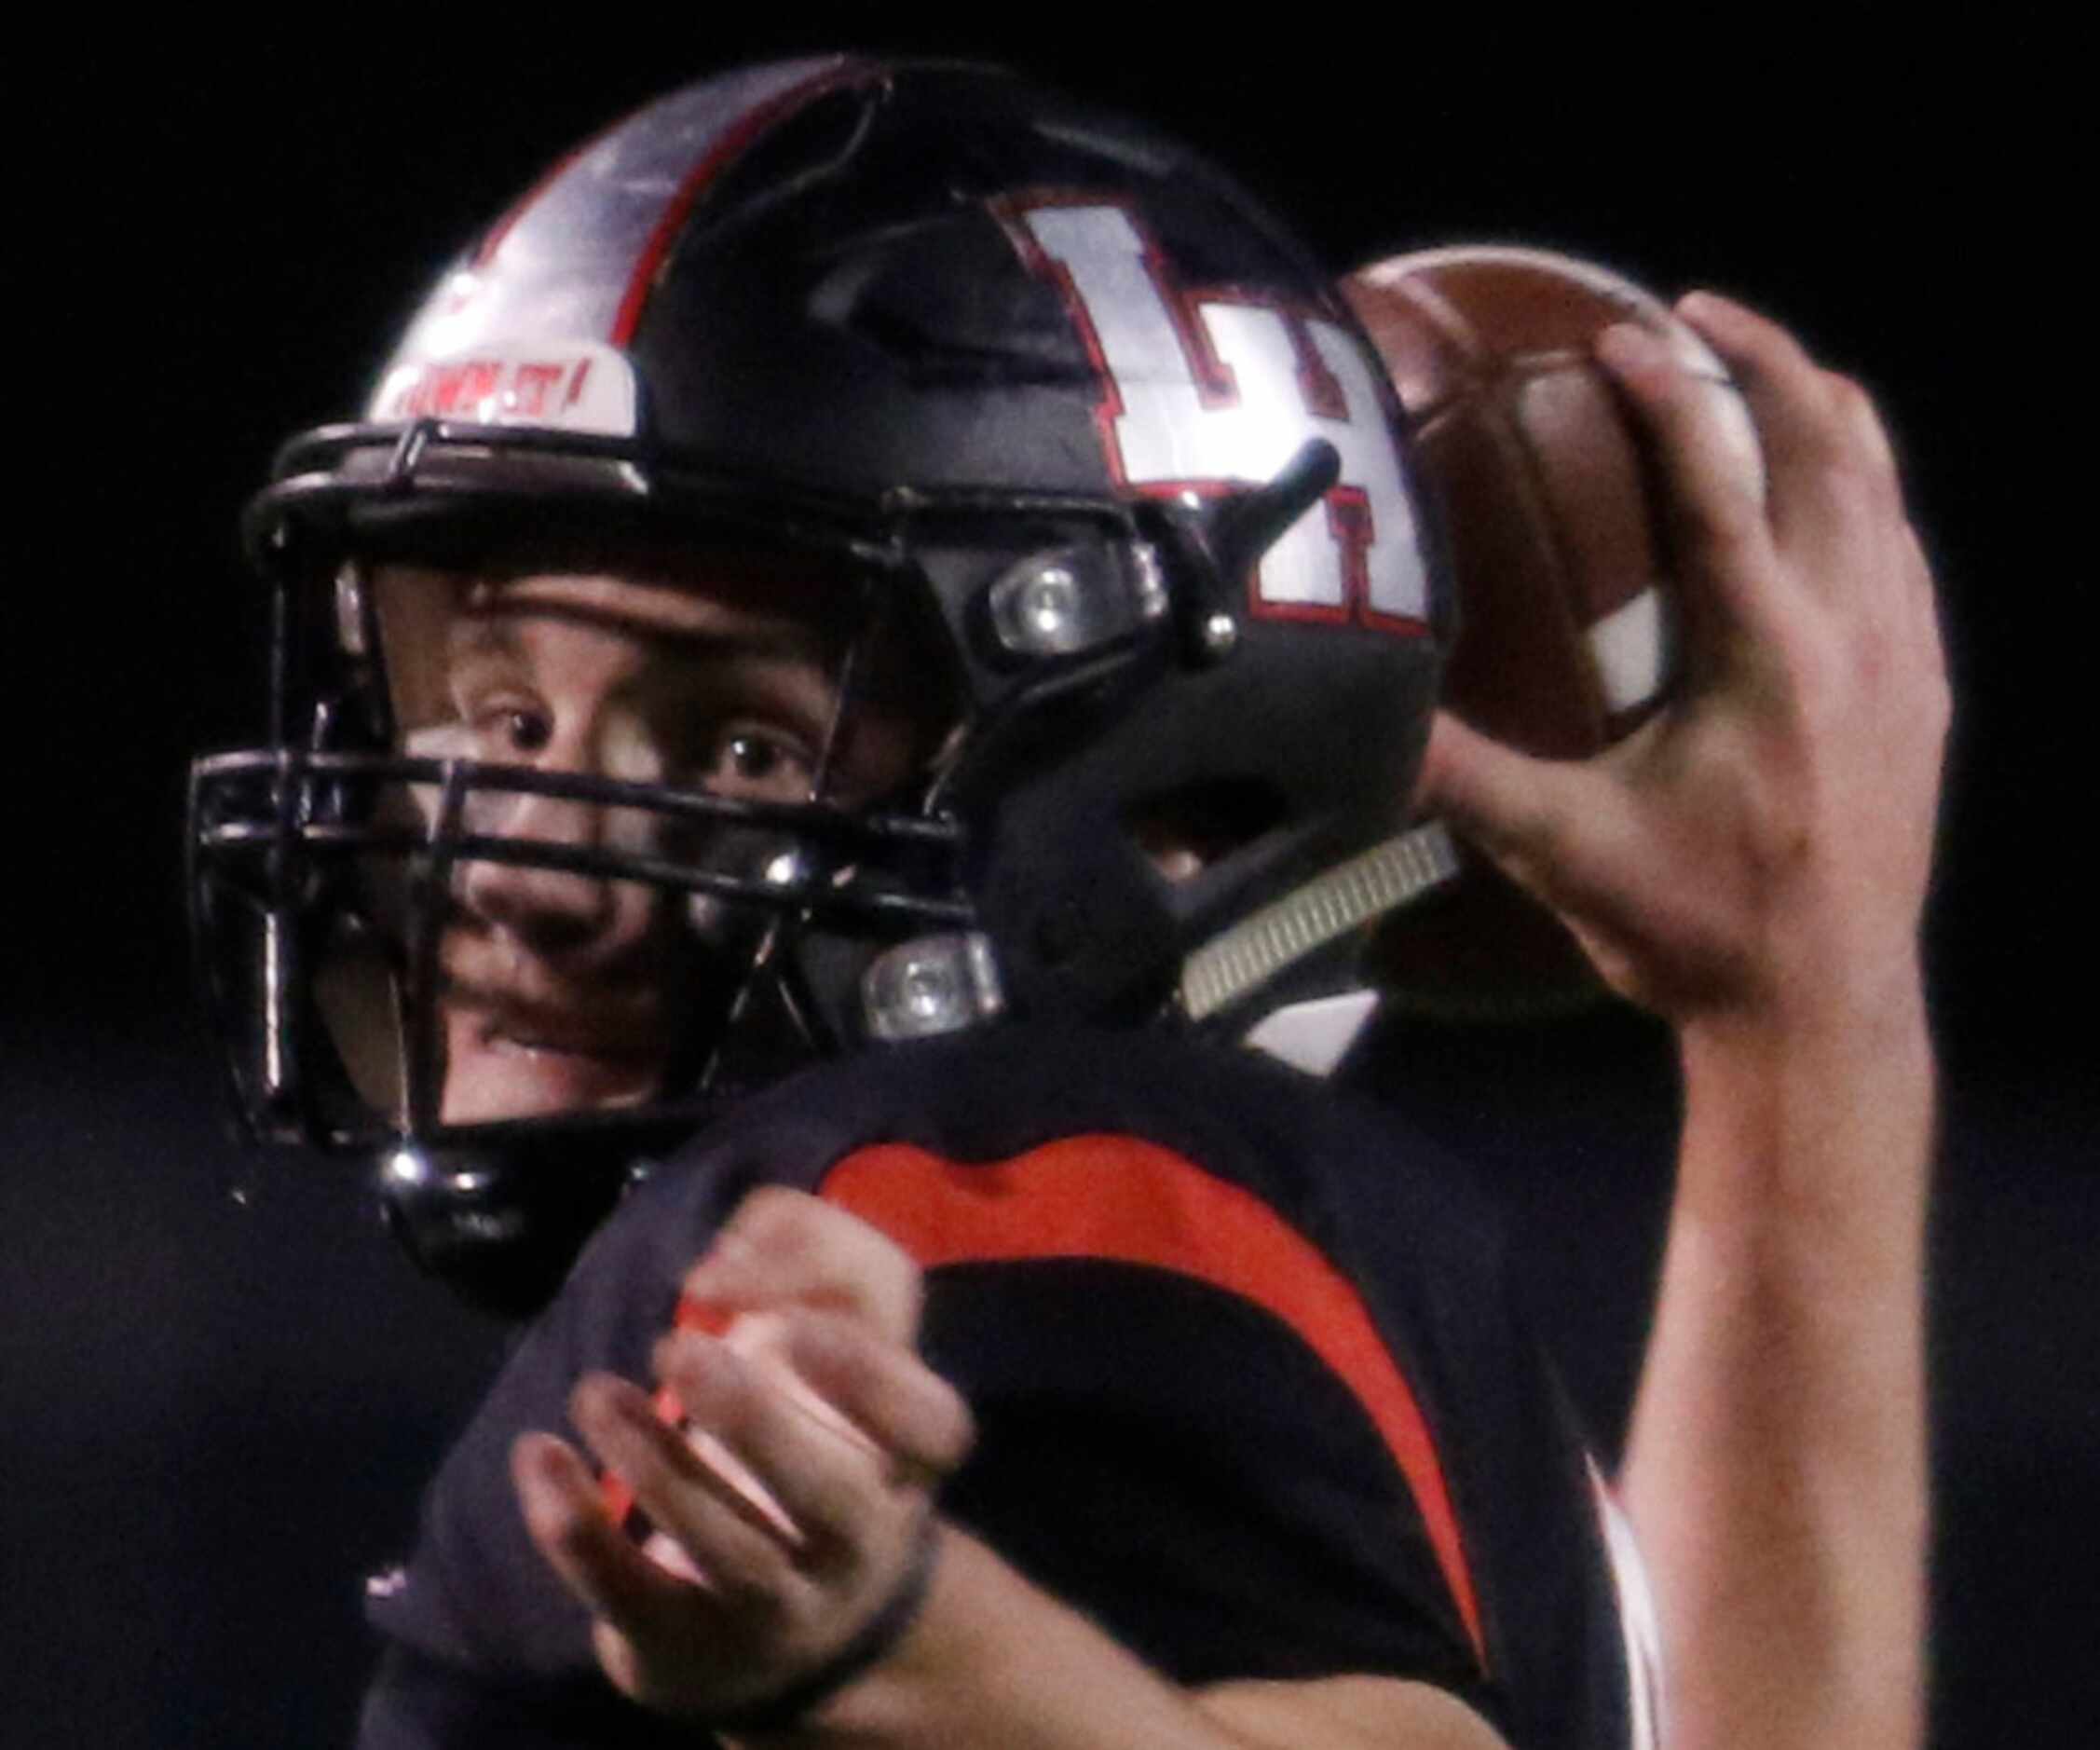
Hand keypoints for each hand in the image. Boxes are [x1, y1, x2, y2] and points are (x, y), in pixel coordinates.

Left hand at [512, 1189, 973, 1722]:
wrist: (787, 1630)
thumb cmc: (803, 1443)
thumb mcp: (832, 1359)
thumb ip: (807, 1268)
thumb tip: (734, 1244)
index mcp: (906, 1461)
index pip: (932, 1425)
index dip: (870, 1379)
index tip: (791, 1327)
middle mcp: (859, 1540)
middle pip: (832, 1498)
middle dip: (756, 1423)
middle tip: (677, 1349)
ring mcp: (780, 1607)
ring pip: (728, 1550)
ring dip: (652, 1461)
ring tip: (593, 1391)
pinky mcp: (690, 1647)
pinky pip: (631, 1594)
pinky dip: (575, 1527)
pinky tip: (539, 1455)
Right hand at [1416, 292, 1948, 1025]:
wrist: (1823, 1007)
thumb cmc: (1693, 929)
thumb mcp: (1563, 851)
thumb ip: (1461, 778)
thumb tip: (1361, 725)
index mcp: (1768, 656)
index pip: (1722, 483)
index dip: (1669, 393)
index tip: (1618, 334)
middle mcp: (1854, 633)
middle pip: (1831, 445)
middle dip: (1767, 357)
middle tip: (1696, 311)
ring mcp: (1904, 656)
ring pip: (1882, 486)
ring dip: (1823, 410)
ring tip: (1763, 368)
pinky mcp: (1926, 689)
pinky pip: (1903, 547)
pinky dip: (1862, 487)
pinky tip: (1821, 496)